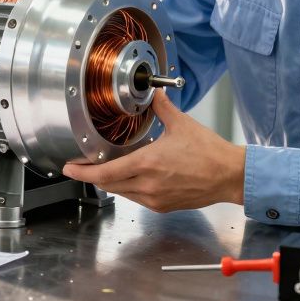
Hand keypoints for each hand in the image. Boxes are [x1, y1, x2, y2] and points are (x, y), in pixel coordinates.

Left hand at [62, 91, 245, 211]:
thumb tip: (154, 94)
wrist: (229, 176)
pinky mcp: (163, 206)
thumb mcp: (181, 124)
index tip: (69, 168)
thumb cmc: (209, 152)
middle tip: (82, 165)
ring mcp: (155, 199)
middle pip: (108, 184)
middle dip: (93, 175)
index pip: (104, 173)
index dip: (82, 172)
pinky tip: (131, 176)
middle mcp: (147, 185)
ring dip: (111, 181)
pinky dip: (128, 188)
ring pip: (121, 192)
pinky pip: (136, 198)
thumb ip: (161, 108)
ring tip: (107, 168)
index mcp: (147, 164)